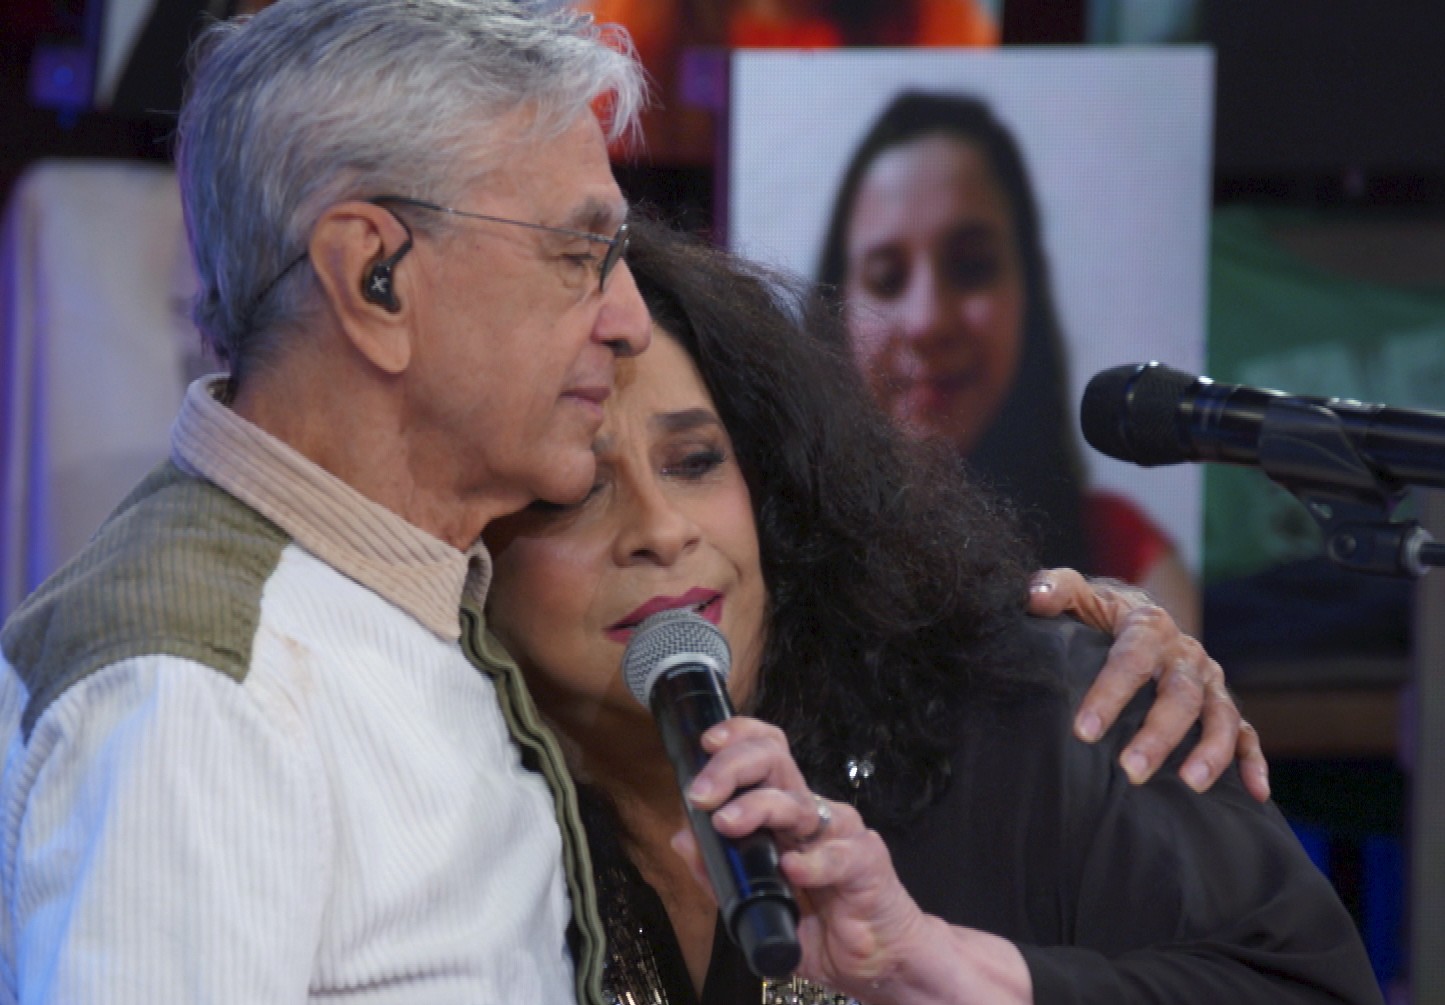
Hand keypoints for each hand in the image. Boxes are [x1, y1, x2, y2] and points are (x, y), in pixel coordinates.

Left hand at [677, 718, 1027, 1002]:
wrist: (875, 959)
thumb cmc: (820, 923)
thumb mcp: (755, 901)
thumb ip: (718, 872)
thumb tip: (682, 838)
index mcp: (786, 811)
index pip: (764, 753)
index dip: (737, 738)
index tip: (707, 743)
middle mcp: (812, 813)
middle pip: (775, 762)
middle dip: (732, 767)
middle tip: (701, 794)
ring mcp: (840, 833)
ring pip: (797, 804)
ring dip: (758, 807)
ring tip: (727, 822)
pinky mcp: (866, 862)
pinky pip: (838, 855)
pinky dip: (812, 862)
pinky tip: (792, 869)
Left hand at [1026, 568, 1268, 802]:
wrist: (1137, 613)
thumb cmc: (1099, 613)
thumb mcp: (1078, 596)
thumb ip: (1054, 589)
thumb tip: (1034, 596)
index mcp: (1149, 626)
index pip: (1130, 660)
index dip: (1108, 695)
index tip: (1083, 731)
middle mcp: (1185, 654)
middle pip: (1180, 695)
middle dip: (1158, 735)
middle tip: (1131, 771)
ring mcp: (1209, 680)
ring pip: (1220, 715)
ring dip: (1211, 751)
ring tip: (1191, 784)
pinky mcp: (1221, 702)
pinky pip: (1247, 732)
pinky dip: (1253, 760)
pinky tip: (1255, 793)